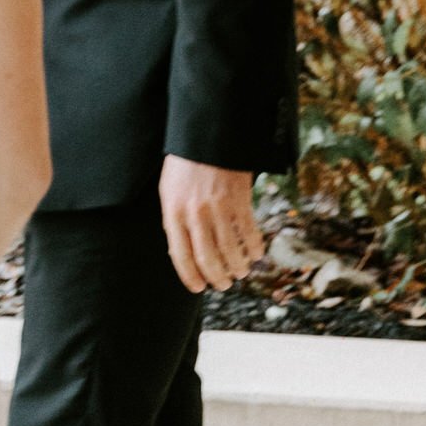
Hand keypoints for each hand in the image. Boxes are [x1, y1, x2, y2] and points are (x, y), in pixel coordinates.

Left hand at [159, 155, 263, 294]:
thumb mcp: (169, 193)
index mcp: (174, 212)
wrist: (207, 138)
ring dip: (238, 267)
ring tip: (240, 272)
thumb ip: (173, 222)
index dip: (190, 277)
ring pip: (231, 251)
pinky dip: (255, 248)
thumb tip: (180, 253)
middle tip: (223, 284)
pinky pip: (249, 232)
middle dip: (217, 278)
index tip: (198, 288)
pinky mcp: (240, 200)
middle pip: (208, 258)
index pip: (181, 256)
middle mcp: (195, 213)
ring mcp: (218, 208)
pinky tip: (256, 254)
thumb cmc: (184, 167)